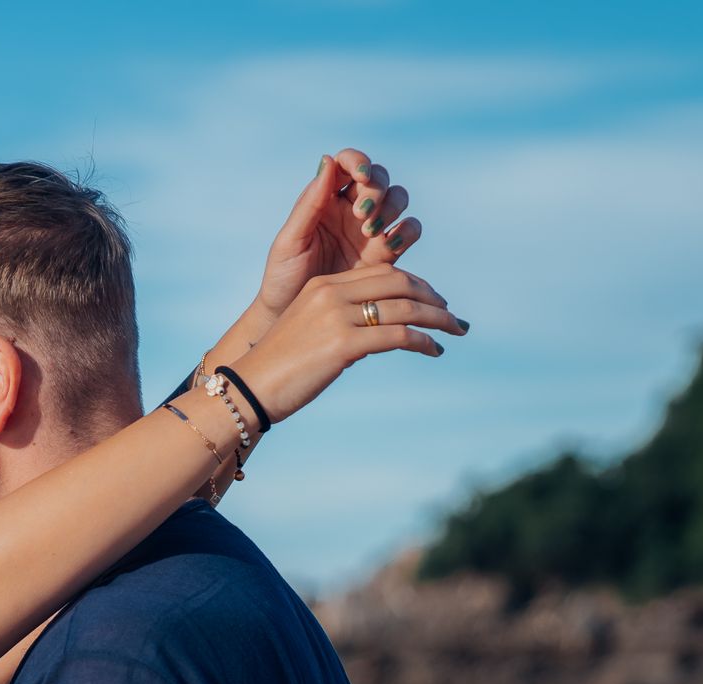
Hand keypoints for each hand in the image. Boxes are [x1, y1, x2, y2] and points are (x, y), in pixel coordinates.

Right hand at [229, 264, 465, 427]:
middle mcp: (331, 294)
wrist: (249, 390)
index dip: (416, 284)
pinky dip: (422, 341)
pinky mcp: (342, 344)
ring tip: (453, 331)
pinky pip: (397, 336)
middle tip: (451, 317)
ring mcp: (336, 317)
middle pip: (399, 283)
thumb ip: (344, 324)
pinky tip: (433, 350)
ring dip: (436, 319)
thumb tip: (381, 335)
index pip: (382, 273)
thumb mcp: (312, 333)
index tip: (434, 301)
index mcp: (323, 286)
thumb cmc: (279, 370)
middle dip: (432, 298)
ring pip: (404, 307)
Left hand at [254, 149, 420, 321]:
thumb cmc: (283, 278)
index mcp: (325, 199)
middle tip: (360, 214)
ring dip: (391, 208)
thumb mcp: (291, 241)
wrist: (295, 317)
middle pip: (378, 178)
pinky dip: (406, 230)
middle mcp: (351, 209)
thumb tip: (328, 159)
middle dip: (375, 189)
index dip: (358, 162)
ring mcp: (371, 230)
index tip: (358, 176)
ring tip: (369, 232)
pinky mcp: (387, 254)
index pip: (348, 164)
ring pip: (398, 199)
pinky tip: (389, 244)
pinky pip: (410, 230)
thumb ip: (309, 203)